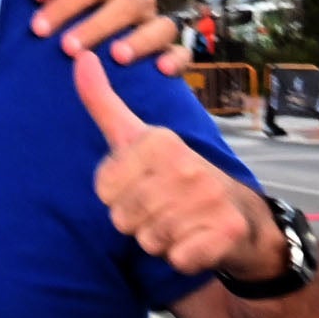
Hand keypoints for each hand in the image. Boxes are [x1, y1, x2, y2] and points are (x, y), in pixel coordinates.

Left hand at [29, 0, 186, 71]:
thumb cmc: (69, 20)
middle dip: (97, 24)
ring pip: (161, 26)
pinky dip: (175, 59)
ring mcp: (156, 29)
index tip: (37, 27)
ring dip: (139, 40)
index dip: (66, 1)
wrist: (84, 57)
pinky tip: (160, 70)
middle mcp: (138, 3)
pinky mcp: (170, 57)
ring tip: (116, 56)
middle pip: (129, 2)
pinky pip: (183, 54)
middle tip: (67, 48)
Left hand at [77, 51, 275, 279]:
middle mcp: (186, 166)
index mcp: (160, 141)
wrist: (239, 212)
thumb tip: (79, 58)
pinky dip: (181, 257)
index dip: (117, 195)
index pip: (104, 189)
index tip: (142, 183)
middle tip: (161, 207)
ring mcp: (208, 200)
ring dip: (158, 239)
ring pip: (148, 240)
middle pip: (122, 218)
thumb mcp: (136, 135)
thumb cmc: (176, 173)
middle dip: (136, 221)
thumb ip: (103, 102)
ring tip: (179, 221)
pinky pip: (176, 259)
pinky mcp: (224, 233)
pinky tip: (195, 241)